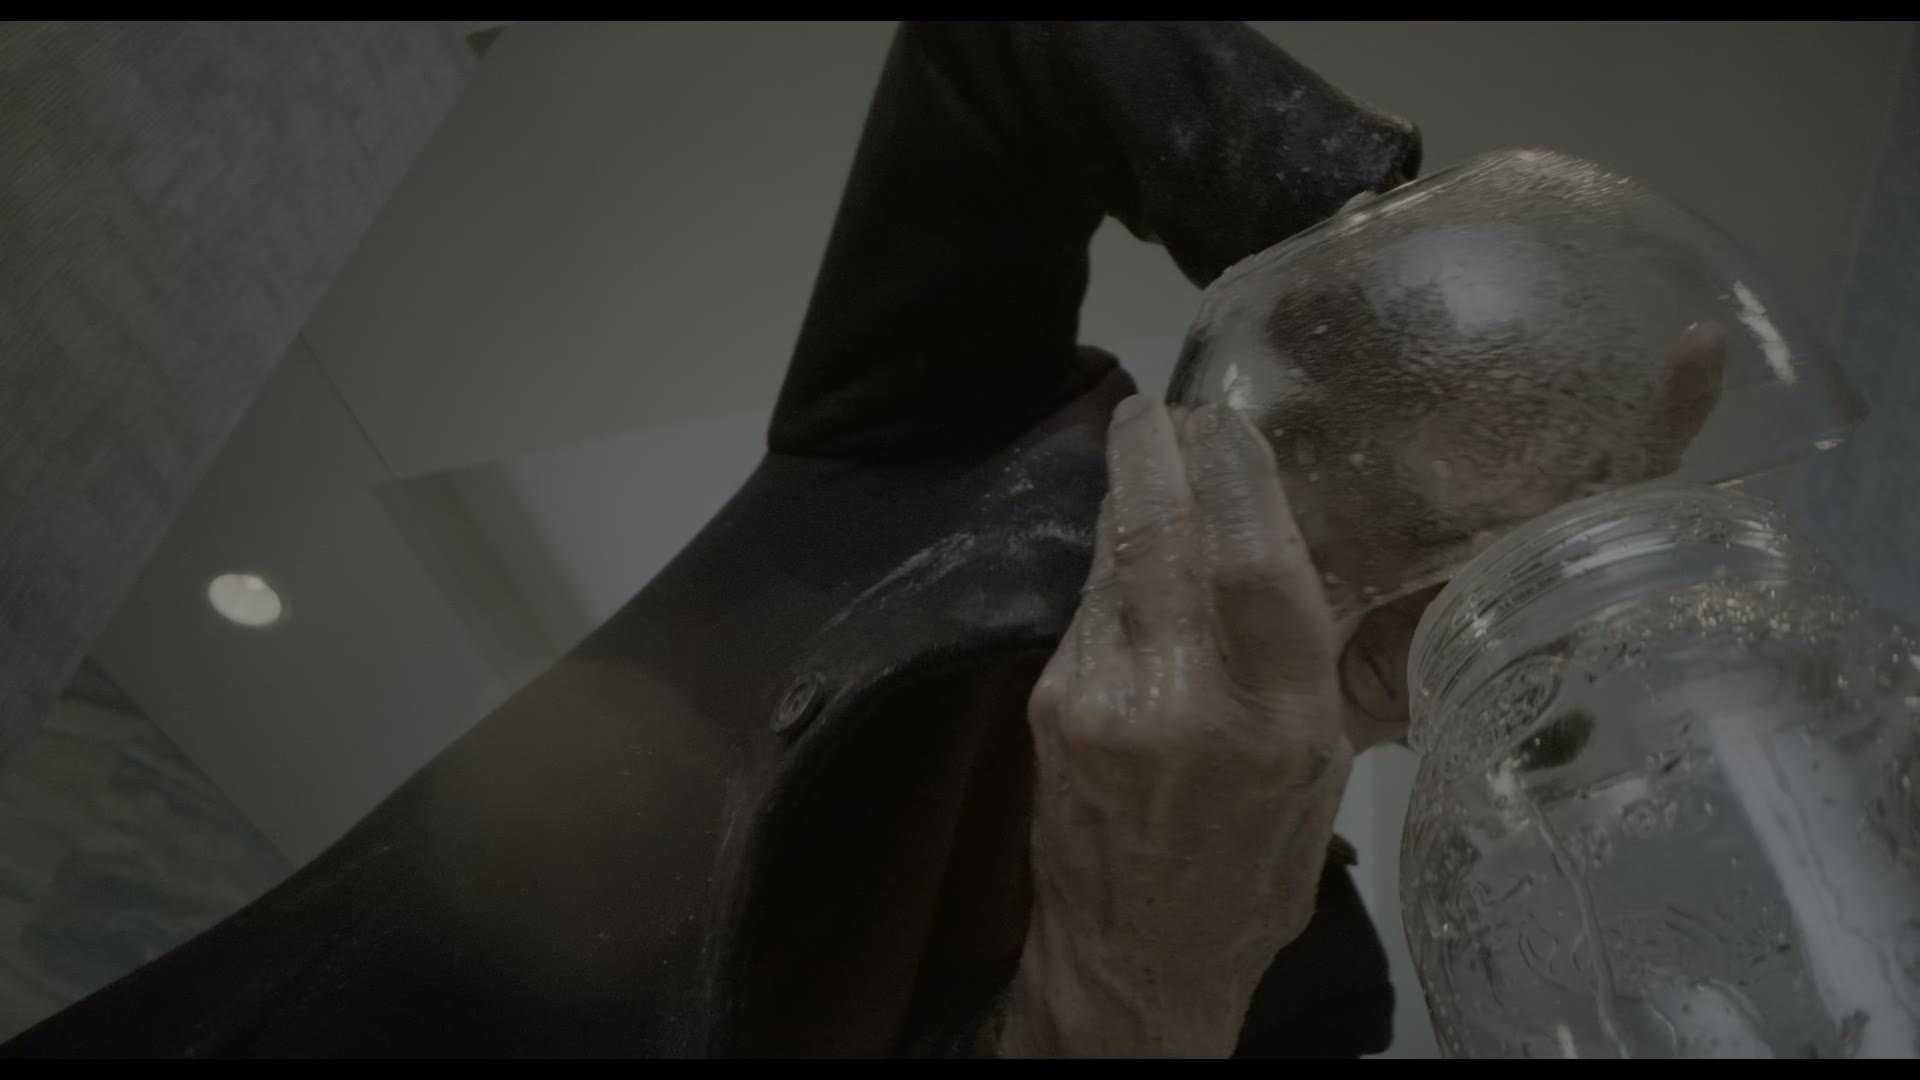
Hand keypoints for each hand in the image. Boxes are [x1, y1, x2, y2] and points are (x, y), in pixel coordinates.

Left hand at [996, 397, 1419, 1057]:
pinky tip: (1130, 554)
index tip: (1228, 417)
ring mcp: (1103, 702)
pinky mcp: (1051, 706)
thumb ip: (1309, 670)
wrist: (1132, 962)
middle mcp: (1185, 705)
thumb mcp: (1320, 781)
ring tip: (1147, 456)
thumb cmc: (1251, 876)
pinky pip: (1089, 607)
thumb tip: (1297, 554)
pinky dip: (1112, 569)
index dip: (1241, 475)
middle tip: (1156, 407)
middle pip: (1164, 539)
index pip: (1258, 564)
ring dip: (1131, 503)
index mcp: (1277, 727)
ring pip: (1117, 564)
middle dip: (1157, 455)